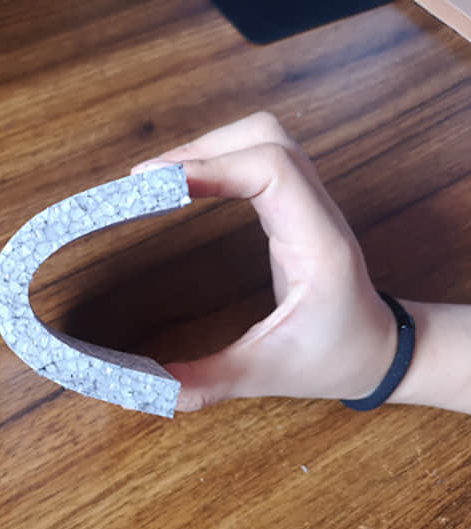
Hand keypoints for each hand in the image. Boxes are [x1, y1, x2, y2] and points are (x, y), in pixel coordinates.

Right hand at [132, 112, 397, 410]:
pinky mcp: (294, 207)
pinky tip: (187, 184)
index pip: (271, 168)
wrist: (381, 350)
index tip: (155, 185)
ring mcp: (307, 203)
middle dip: (201, 148)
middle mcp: (316, 212)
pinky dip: (218, 160)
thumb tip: (150, 390)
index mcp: (316, 243)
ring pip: (262, 138)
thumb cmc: (336, 357)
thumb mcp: (268, 374)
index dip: (211, 165)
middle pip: (265, 137)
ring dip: (208, 147)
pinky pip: (258, 160)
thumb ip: (209, 380)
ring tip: (159, 177)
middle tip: (147, 180)